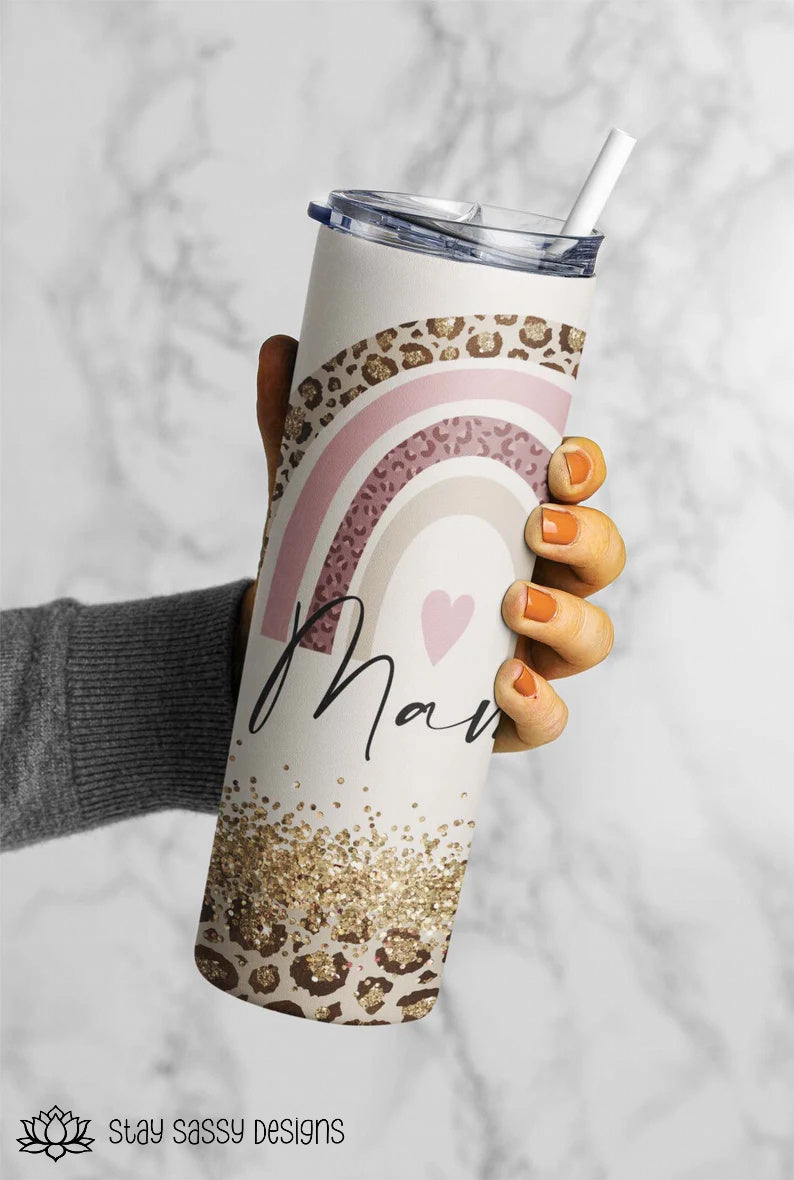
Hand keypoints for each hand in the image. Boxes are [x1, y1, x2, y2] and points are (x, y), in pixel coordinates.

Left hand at [237, 336, 624, 754]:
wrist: (300, 655)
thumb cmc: (340, 559)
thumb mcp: (320, 494)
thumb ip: (302, 428)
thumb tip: (282, 349)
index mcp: (505, 516)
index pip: (575, 485)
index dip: (587, 470)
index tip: (559, 463)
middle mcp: (533, 578)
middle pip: (602, 556)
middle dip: (589, 538)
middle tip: (538, 528)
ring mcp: (527, 649)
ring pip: (592, 636)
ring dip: (571, 619)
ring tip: (515, 604)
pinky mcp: (503, 714)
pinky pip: (549, 717)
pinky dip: (540, 705)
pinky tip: (506, 685)